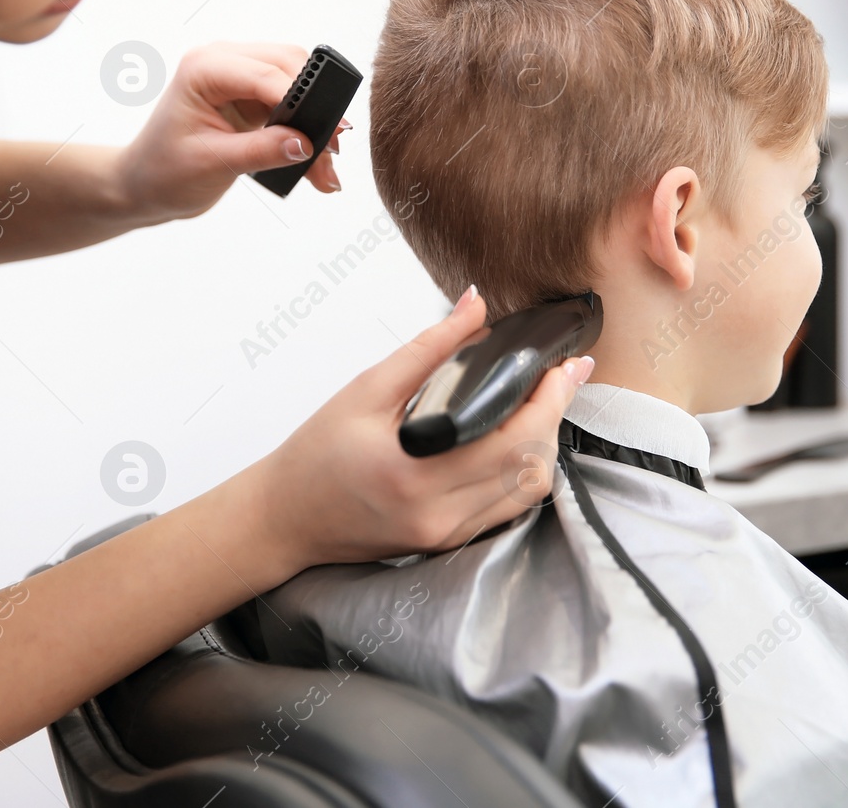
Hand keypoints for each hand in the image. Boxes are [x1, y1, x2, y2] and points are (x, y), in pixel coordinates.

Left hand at [114, 42, 348, 222]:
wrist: (144, 185)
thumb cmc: (164, 172)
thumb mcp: (214, 164)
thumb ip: (262, 151)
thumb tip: (306, 143)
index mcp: (203, 68)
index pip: (266, 74)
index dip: (304, 101)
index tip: (331, 131)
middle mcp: (222, 60)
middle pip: (289, 65)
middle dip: (316, 108)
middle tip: (334, 150)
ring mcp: (237, 75)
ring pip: (296, 82)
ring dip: (315, 120)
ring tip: (326, 167)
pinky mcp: (249, 94)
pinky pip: (290, 102)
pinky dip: (305, 129)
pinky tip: (315, 162)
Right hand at [244, 286, 594, 574]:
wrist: (283, 517)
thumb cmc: (314, 455)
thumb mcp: (365, 390)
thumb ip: (427, 348)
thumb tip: (474, 306)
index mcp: (415, 473)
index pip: (512, 438)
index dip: (548, 399)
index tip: (564, 364)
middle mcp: (436, 512)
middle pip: (532, 466)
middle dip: (556, 415)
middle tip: (563, 376)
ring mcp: (445, 533)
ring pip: (527, 492)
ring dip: (545, 445)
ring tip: (543, 404)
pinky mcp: (446, 541)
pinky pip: (505, 508)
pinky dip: (521, 471)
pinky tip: (518, 440)